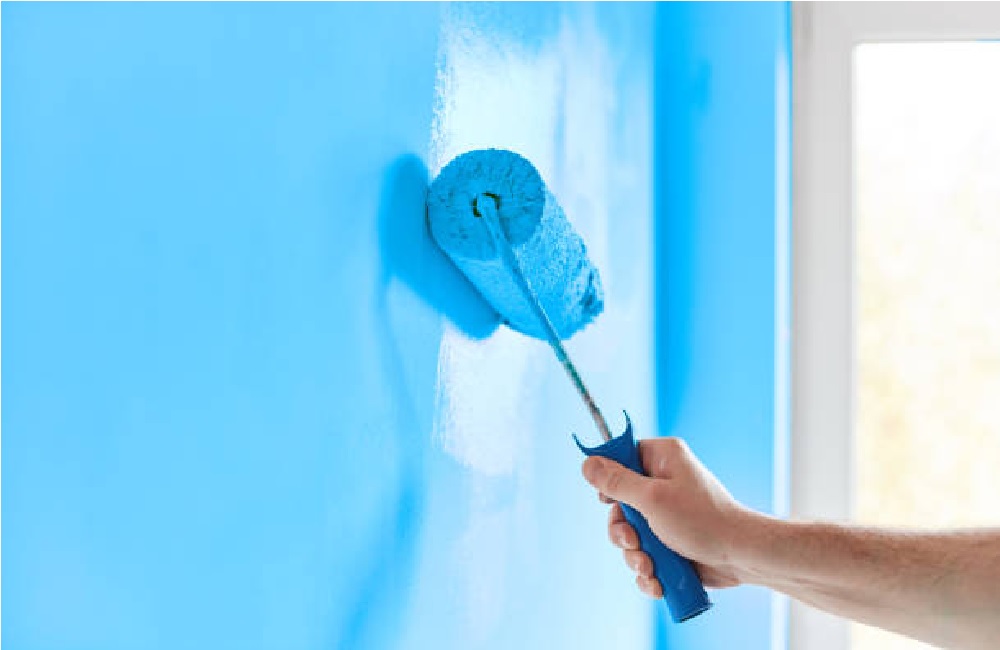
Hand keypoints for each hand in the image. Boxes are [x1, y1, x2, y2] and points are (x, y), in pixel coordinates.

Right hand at [581, 438, 758, 596]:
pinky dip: (647, 570)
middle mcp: (663, 483)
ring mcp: (666, 515)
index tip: (608, 500)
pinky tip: (656, 581)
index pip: (621, 457)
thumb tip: (587, 463)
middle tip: (633, 542)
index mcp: (662, 459)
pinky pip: (644, 554)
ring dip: (634, 556)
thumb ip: (617, 482)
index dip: (610, 480)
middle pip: (620, 504)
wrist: (740, 557)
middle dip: (622, 532)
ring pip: (629, 535)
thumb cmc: (703, 520)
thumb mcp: (652, 499)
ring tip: (650, 567)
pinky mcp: (670, 542)